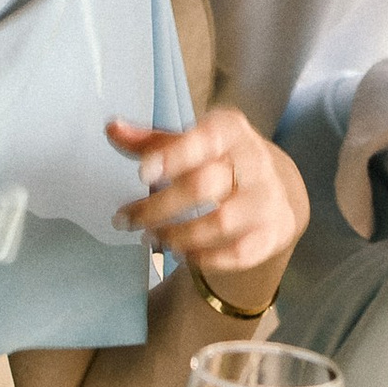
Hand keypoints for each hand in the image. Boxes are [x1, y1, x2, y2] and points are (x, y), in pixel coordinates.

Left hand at [108, 105, 306, 314]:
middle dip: (158, 207)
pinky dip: (207, 258)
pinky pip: (240, 253)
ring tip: (151, 239)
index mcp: (229, 130)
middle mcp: (254, 161)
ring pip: (220, 222)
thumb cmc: (217, 159)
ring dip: (178, 235)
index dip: (173, 156)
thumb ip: (150, 140)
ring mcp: (266, 198)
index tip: (142, 173)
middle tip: (126, 220)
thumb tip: (111, 128)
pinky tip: (182, 255)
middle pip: (203, 185)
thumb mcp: (189, 142)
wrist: (276, 186)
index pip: (203, 139)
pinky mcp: (273, 231)